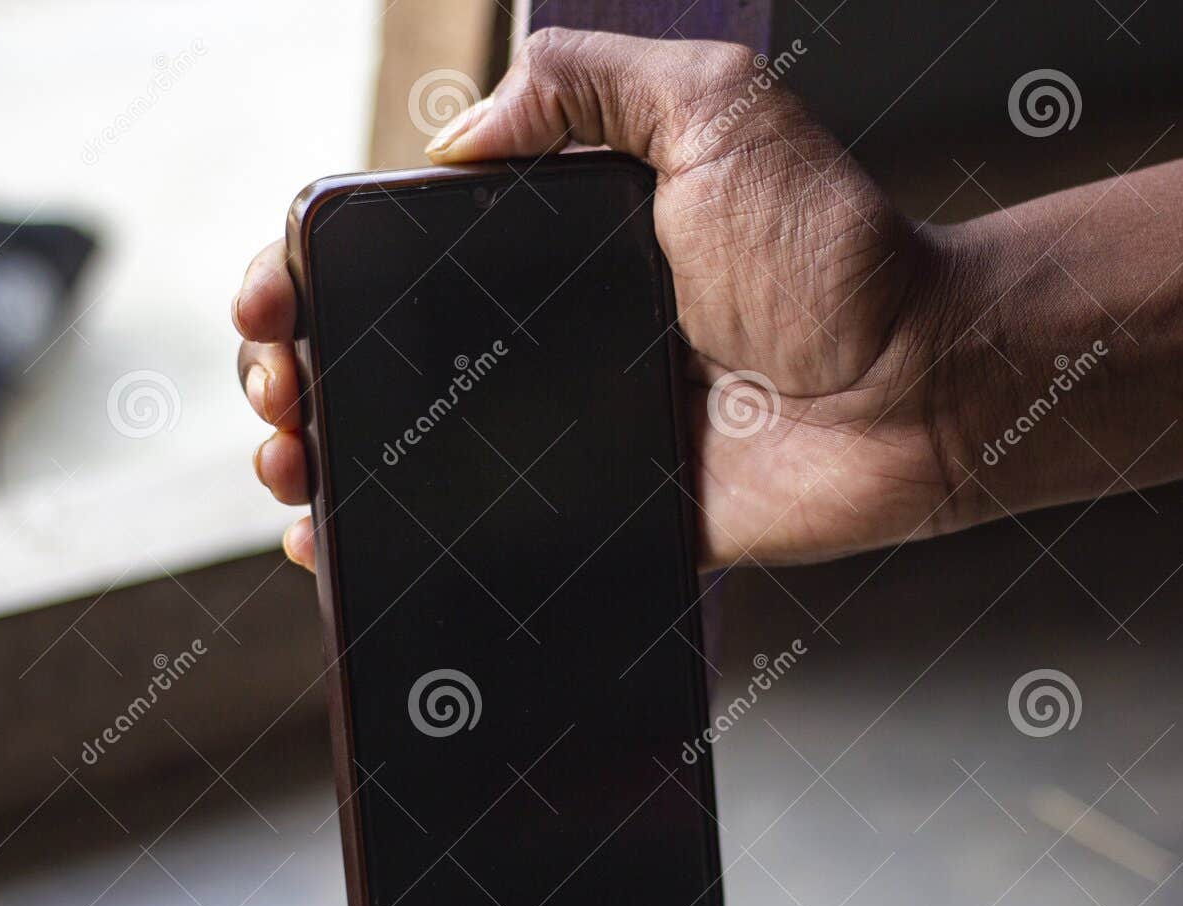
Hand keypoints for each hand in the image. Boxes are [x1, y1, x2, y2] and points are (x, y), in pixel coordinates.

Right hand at [235, 29, 967, 570]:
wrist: (913, 387)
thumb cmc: (831, 249)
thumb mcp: (714, 111)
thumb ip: (588, 83)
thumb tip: (450, 137)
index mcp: (556, 245)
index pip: (398, 254)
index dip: (313, 273)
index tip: (269, 299)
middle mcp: (546, 335)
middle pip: (381, 353)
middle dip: (296, 369)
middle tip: (277, 393)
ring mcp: (563, 428)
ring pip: (408, 448)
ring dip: (323, 454)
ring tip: (285, 462)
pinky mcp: (594, 510)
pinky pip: (475, 532)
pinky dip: (393, 543)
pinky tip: (332, 546)